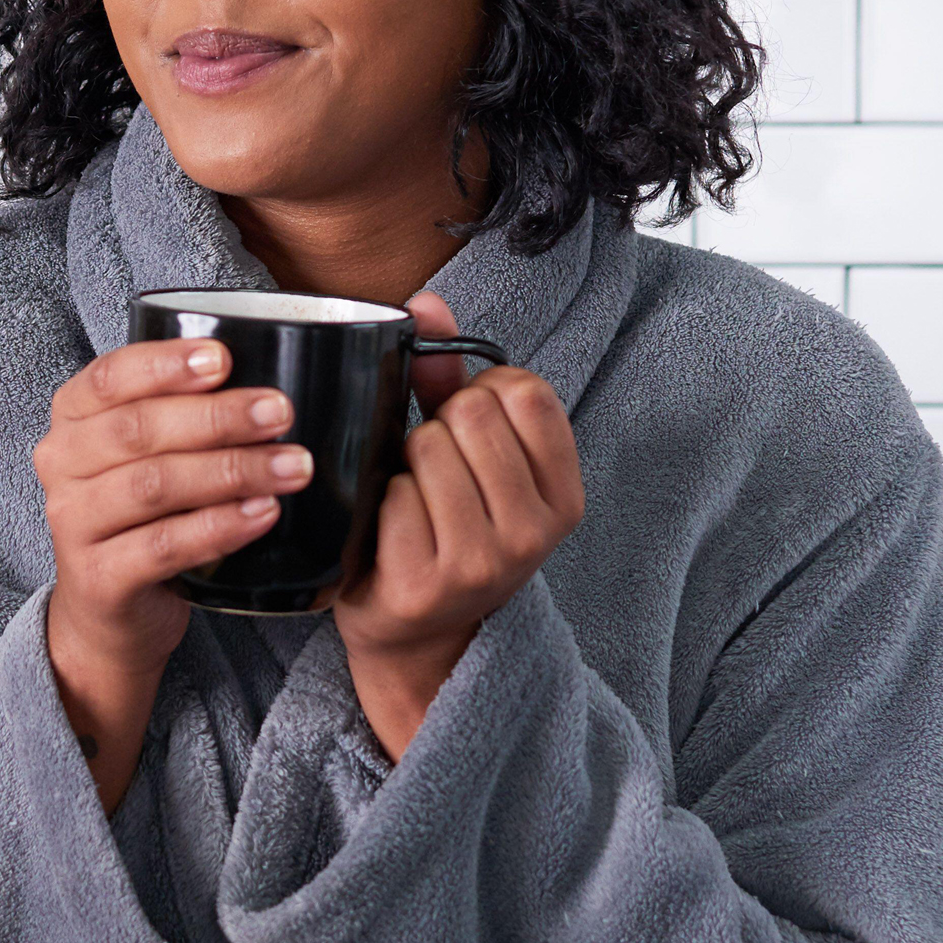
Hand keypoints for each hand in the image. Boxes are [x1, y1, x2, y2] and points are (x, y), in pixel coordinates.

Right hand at [34, 336, 308, 809]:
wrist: (110, 614)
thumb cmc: (144, 517)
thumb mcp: (150, 455)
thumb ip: (184, 414)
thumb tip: (269, 380)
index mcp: (72, 418)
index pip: (109, 376)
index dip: (166, 364)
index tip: (225, 358)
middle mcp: (61, 464)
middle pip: (138, 430)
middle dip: (217, 418)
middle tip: (280, 413)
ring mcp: (73, 523)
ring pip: (154, 485)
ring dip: (230, 471)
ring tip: (292, 467)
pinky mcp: (98, 578)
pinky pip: (164, 545)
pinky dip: (219, 527)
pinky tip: (263, 513)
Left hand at [330, 292, 582, 759]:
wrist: (416, 637)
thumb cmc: (446, 530)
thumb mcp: (474, 459)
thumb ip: (453, 378)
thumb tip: (426, 305)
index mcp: (563, 498)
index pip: (526, 391)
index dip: (482, 394)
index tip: (471, 430)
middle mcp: (534, 534)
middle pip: (472, 414)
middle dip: (439, 428)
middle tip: (435, 475)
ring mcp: (482, 563)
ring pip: (428, 448)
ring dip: (404, 466)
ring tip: (412, 503)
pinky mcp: (424, 583)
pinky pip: (390, 494)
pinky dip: (378, 502)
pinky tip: (388, 532)